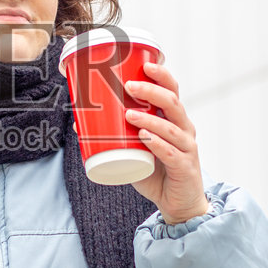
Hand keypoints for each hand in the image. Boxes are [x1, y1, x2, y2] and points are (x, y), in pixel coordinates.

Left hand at [123, 58, 209, 225]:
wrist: (178, 204)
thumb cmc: (156, 171)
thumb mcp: (136, 149)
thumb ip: (115, 135)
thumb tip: (79, 123)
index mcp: (174, 119)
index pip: (172, 90)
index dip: (161, 75)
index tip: (145, 63)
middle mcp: (184, 129)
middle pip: (173, 101)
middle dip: (151, 90)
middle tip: (128, 86)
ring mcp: (187, 148)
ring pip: (171, 127)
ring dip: (149, 118)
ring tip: (128, 114)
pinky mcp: (185, 168)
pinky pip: (171, 153)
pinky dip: (157, 143)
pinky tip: (144, 137)